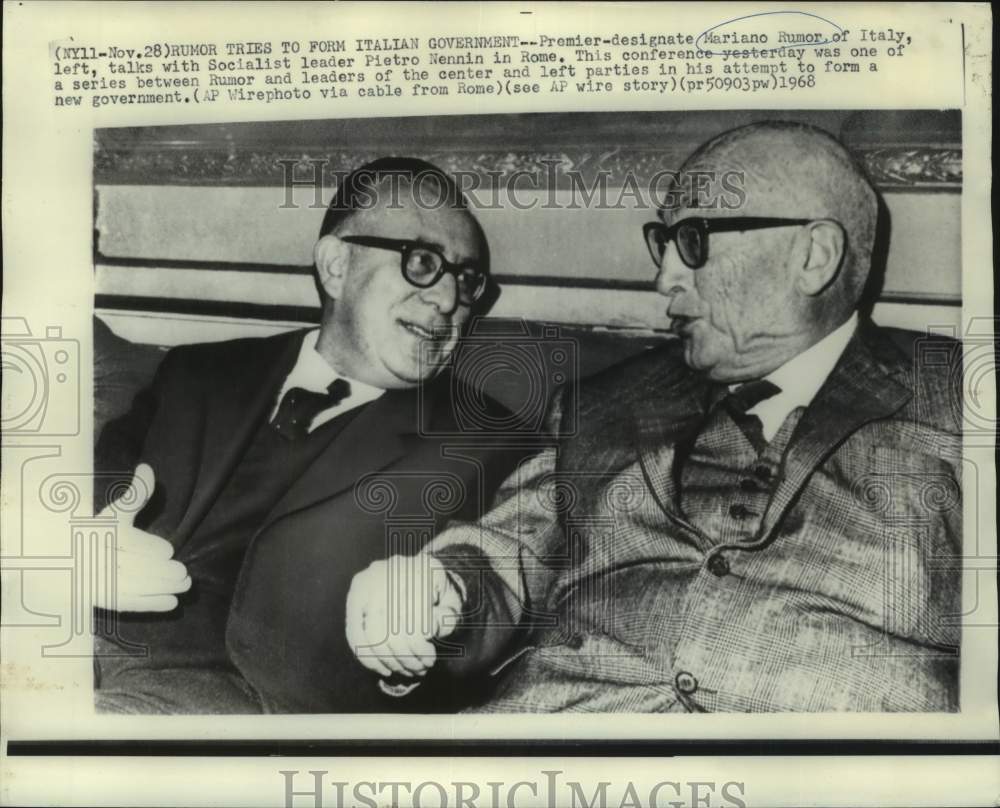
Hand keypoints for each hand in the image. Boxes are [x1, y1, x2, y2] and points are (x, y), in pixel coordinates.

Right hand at [95, 463, 190, 611]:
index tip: (168, 551)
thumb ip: (136, 494)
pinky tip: (172, 604)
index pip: (128, 543)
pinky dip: (149, 605)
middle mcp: (96, 556)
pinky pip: (124, 604)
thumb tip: (147, 467)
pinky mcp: (97, 599)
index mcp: (100, 532)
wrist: (57, 559)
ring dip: (161, 589)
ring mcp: (95, 579)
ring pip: (132, 587)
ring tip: (185, 585)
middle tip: (183, 573)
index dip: (150, 548)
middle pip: (133, 567)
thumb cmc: (93, 531)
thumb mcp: (114, 512)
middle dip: (161, 572)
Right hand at [345, 553, 462, 678]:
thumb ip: (444, 619)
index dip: (419, 644)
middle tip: (420, 669)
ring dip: (389, 660)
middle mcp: (395, 567)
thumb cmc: (442, 601)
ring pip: (372, 631)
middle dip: (405, 656)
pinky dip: (368, 657)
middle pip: (392, 623)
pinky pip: (355, 631)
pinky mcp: (356, 592)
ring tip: (407, 670)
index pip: (414, 613)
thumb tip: (425, 631)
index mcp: (426, 567)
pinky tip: (385, 668)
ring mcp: (372, 577)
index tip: (430, 659)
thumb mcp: (452, 609)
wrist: (426, 583)